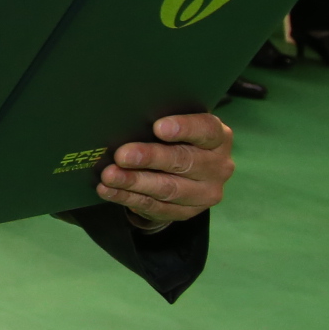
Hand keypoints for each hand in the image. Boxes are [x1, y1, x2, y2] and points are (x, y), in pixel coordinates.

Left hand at [98, 113, 234, 225]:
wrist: (186, 170)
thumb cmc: (175, 137)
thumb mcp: (176, 124)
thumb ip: (161, 120)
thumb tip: (127, 117)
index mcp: (219, 137)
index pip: (206, 130)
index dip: (184, 128)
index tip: (158, 127)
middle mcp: (218, 166)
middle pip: (184, 161)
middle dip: (150, 158)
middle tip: (122, 155)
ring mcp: (206, 193)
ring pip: (169, 188)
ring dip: (135, 182)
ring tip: (110, 176)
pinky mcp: (188, 212)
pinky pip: (156, 207)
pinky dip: (129, 198)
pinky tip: (109, 191)